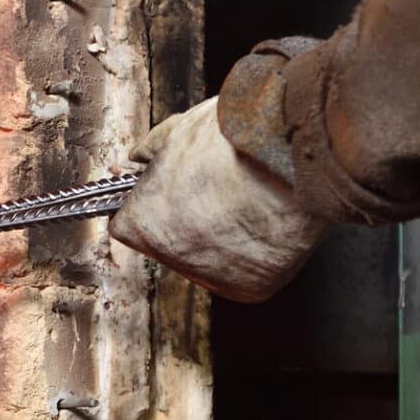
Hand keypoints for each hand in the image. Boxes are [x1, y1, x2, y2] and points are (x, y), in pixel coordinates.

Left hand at [109, 97, 330, 302]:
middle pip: (169, 243)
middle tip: (217, 192)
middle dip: (187, 220)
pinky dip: (256, 251)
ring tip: (246, 203)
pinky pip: (246, 270)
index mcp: (141, 224)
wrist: (288, 158)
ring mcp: (210, 276)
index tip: (169, 191)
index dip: (152, 203)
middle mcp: (169, 258)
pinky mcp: (250, 288)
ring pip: (208, 258)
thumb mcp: (178, 132)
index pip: (131, 223)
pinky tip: (264, 222)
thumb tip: (139, 156)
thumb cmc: (233, 141)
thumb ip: (150, 151)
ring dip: (222, 237)